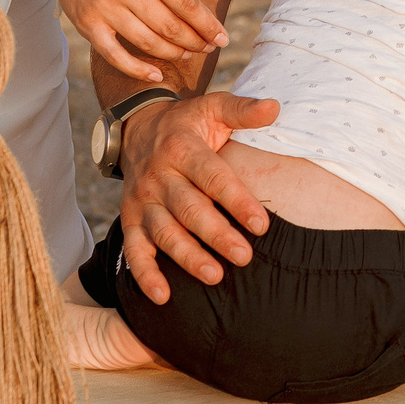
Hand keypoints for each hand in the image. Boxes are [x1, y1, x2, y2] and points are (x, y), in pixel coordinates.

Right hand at [49, 0, 226, 82]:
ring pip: (148, 43)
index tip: (223, 38)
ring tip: (187, 54)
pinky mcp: (87, 26)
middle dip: (196, 42)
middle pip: (170, 27)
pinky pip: (116, 57)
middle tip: (209, 48)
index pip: (185, 3)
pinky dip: (138, 70)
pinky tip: (156, 76)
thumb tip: (203, 11)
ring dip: (174, 54)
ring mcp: (104, 8)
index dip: (208, 25)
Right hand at [115, 90, 278, 304]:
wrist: (137, 129)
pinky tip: (163, 296)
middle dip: (216, 234)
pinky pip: (134, 249)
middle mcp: (159, 176)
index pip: (213, 177)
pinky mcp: (129, 218)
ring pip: (163, 232)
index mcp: (183, 148)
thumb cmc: (187, 124)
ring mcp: (142, 200)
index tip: (262, 224)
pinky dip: (145, 274)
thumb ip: (242, 110)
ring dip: (186, 256)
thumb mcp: (213, 107)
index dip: (237, 201)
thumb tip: (275, 107)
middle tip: (244, 257)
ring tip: (213, 276)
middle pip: (189, 208)